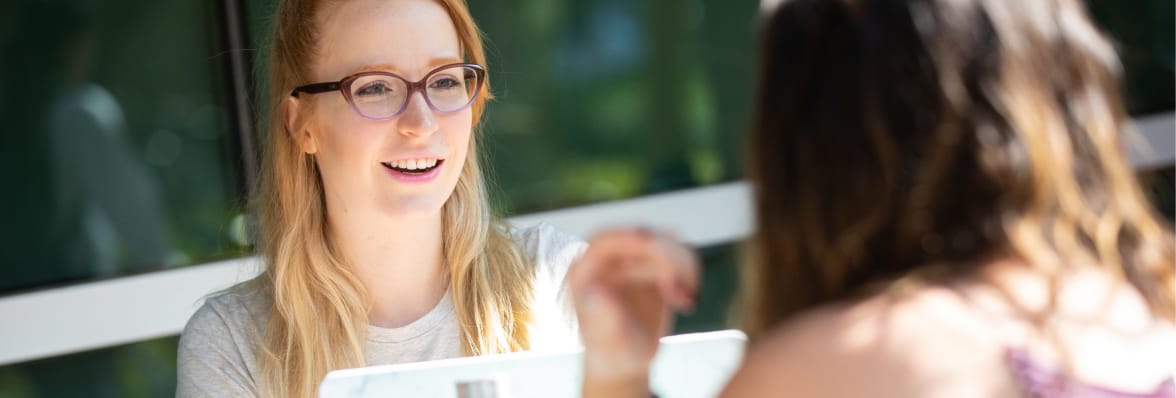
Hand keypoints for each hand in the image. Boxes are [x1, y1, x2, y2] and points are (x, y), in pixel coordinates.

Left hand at [568, 228, 699, 396]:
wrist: (626, 360)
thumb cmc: (611, 353)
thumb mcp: (606, 342)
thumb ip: (603, 318)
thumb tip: (596, 292)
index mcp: (585, 272)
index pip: (604, 242)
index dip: (627, 237)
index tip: (649, 240)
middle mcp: (608, 260)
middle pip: (642, 239)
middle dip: (667, 259)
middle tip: (680, 292)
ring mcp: (633, 260)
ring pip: (666, 242)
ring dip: (683, 266)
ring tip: (686, 300)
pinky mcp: (655, 265)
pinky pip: (679, 254)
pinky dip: (690, 271)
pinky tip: (687, 300)